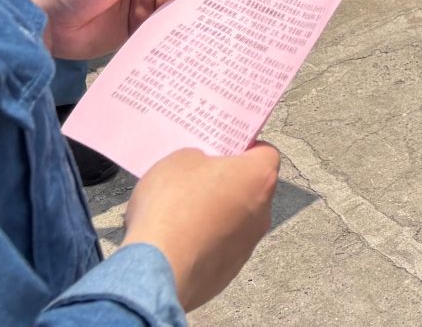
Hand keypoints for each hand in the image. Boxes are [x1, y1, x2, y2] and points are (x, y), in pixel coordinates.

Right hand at [123, 144, 280, 311]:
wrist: (156, 268)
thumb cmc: (172, 206)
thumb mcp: (179, 160)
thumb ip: (199, 158)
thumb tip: (201, 169)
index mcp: (258, 177)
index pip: (265, 153)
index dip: (242, 148)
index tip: (221, 149)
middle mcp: (262, 212)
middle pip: (250, 188)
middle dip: (226, 182)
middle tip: (196, 178)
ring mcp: (247, 246)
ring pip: (235, 220)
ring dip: (215, 215)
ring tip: (180, 212)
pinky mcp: (229, 272)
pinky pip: (219, 248)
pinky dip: (204, 242)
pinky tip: (177, 240)